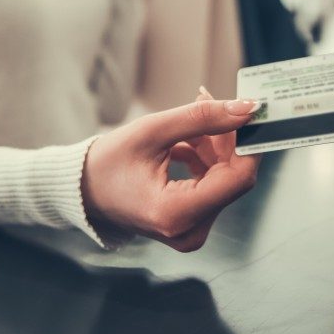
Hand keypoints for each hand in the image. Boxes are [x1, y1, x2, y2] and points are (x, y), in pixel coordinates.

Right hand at [81, 96, 259, 251]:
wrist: (84, 190)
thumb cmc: (109, 162)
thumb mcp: (153, 131)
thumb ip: (203, 118)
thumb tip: (248, 108)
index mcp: (176, 213)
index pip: (238, 178)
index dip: (249, 142)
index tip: (250, 110)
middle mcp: (189, 231)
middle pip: (232, 177)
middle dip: (227, 138)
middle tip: (210, 101)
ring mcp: (191, 232)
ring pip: (224, 178)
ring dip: (214, 145)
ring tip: (191, 118)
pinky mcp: (192, 224)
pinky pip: (213, 185)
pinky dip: (206, 158)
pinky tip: (186, 140)